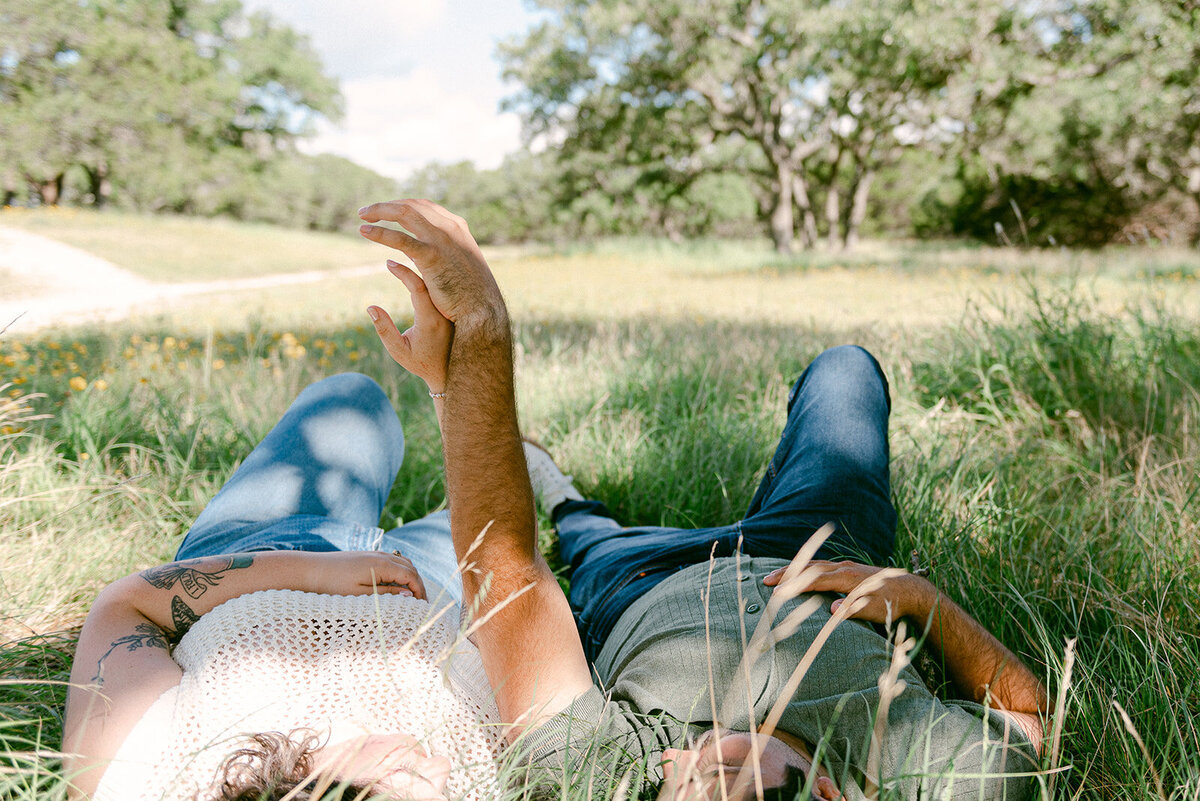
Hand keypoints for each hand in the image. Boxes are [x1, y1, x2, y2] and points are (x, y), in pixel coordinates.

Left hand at [303, 551, 427, 600]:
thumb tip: (409, 595)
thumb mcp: (360, 595)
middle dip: (418, 585)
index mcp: (382, 564)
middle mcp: (381, 555)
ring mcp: (374, 554)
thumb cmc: (332, 585)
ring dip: (410, 578)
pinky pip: (391, 562)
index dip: (420, 591)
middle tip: (420, 604)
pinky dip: (399, 573)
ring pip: (402, 563)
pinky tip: (394, 586)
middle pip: (410, 568)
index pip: (412, 576)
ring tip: (409, 596)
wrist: (308, 570)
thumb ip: (386, 593)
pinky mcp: (366, 556)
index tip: (422, 608)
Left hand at [358, 199, 506, 332]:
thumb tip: (434, 253)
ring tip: (361, 216)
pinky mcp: (431, 256)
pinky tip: (364, 231)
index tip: (387, 211)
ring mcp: (441, 240)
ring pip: (405, 213)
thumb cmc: (474, 295)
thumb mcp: (463, 266)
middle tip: (368, 211)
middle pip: (413, 205)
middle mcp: (450, 228)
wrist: (483, 311)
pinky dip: (380, 232)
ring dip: (381, 210)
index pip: (426, 208)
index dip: (403, 206)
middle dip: (388, 205)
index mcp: (458, 229)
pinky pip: (400, 238)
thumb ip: (449, 254)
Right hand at [368, 259, 452, 392]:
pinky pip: (446, 285)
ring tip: (410, 249)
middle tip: (397, 249)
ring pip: (441, 279)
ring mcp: (453, 308)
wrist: (452, 372)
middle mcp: (445, 311)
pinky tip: (424, 263)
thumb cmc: (421, 363)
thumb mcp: (399, 351)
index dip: (403, 273)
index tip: (388, 262)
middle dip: (416, 259)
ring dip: (427, 263)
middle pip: (433, 277)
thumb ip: (384, 330)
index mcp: (431, 320)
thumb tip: (370, 307)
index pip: (418, 288)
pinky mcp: (457, 307)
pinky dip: (434, 272)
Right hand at [763, 560, 934, 628]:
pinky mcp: (848, 569)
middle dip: (787, 573)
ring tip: (775, 575)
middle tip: (765, 579)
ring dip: (794, 569)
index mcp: (847, 578)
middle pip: (809, 568)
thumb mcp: (874, 610)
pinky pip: (821, 566)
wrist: (910, 590)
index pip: (815, 580)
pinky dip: (806, 568)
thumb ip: (853, 609)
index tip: (776, 591)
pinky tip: (799, 573)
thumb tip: (832, 608)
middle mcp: (843, 568)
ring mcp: (845, 567)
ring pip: (814, 564)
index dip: (795, 586)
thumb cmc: (891, 603)